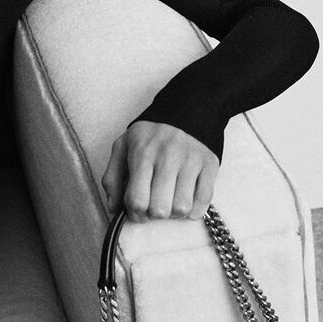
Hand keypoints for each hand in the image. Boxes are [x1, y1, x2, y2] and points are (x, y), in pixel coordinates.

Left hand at [101, 120, 219, 222]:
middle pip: (160, 210)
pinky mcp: (210, 165)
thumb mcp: (123, 146)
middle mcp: (168, 158)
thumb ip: (112, 178)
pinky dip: (194, 210)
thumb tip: (113, 207)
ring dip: (174, 213)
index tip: (137, 211)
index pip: (137, 201)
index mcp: (143, 154)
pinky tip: (187, 202)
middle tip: (154, 206)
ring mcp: (191, 162)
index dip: (135, 214)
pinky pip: (204, 200)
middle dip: (154, 215)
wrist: (189, 106)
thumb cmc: (151, 132)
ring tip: (170, 201)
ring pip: (182, 208)